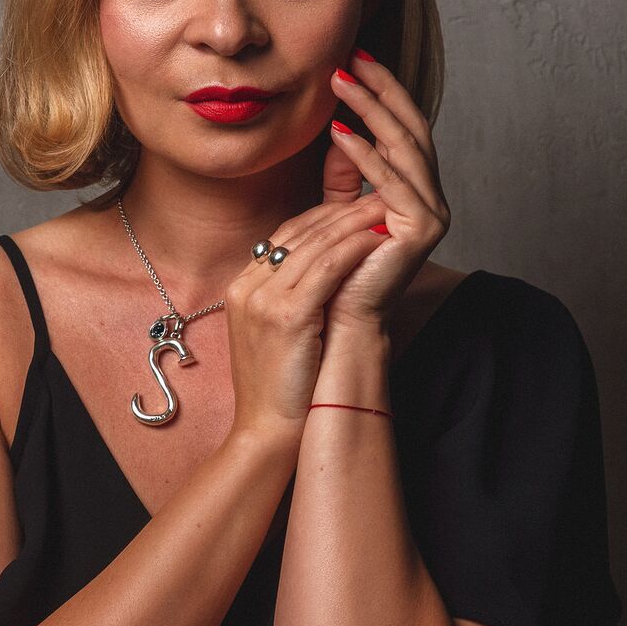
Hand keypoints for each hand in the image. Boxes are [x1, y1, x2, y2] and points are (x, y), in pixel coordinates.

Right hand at [224, 192, 389, 436]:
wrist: (267, 431)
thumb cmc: (281, 387)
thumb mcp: (278, 332)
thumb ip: (292, 297)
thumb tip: (329, 272)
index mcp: (241, 288)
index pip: (285, 236)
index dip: (324, 217)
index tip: (356, 208)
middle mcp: (247, 287)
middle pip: (300, 233)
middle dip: (342, 212)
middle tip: (379, 194)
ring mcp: (263, 300)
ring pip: (315, 244)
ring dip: (354, 222)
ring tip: (385, 209)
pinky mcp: (287, 316)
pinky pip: (326, 268)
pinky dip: (354, 248)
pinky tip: (377, 239)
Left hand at [319, 50, 450, 333]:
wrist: (339, 320)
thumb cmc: (335, 268)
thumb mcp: (337, 209)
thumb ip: (345, 175)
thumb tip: (340, 132)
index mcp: (414, 190)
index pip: (402, 128)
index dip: (381, 92)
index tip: (354, 58)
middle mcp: (430, 198)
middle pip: (410, 128)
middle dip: (381, 90)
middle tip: (351, 56)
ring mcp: (432, 213)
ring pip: (404, 147)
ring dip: (372, 110)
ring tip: (340, 82)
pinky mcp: (423, 230)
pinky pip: (393, 183)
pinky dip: (367, 157)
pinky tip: (341, 134)